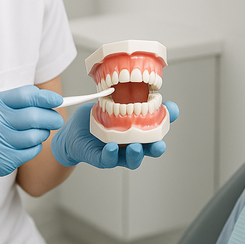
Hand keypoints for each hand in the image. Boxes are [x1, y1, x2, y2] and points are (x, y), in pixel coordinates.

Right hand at [0, 85, 63, 198]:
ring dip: (43, 134)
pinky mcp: (0, 161)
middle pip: (34, 117)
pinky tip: (29, 145)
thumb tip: (50, 100)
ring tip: (40, 132)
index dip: (47, 98)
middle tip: (57, 120)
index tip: (58, 101)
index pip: (27, 96)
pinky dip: (35, 147)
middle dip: (52, 118)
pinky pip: (30, 152)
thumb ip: (17, 102)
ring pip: (35, 136)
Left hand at [51, 100, 178, 169]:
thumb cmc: (96, 118)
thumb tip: (144, 84)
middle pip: (148, 150)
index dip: (165, 122)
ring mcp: (116, 152)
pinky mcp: (99, 157)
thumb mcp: (113, 103)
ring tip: (135, 147)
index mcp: (136, 132)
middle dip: (155, 149)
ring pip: (130, 159)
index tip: (172, 113)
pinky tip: (112, 148)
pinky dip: (111, 155)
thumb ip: (129, 97)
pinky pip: (107, 159)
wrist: (72, 130)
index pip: (155, 130)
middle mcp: (129, 144)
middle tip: (159, 145)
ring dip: (135, 155)